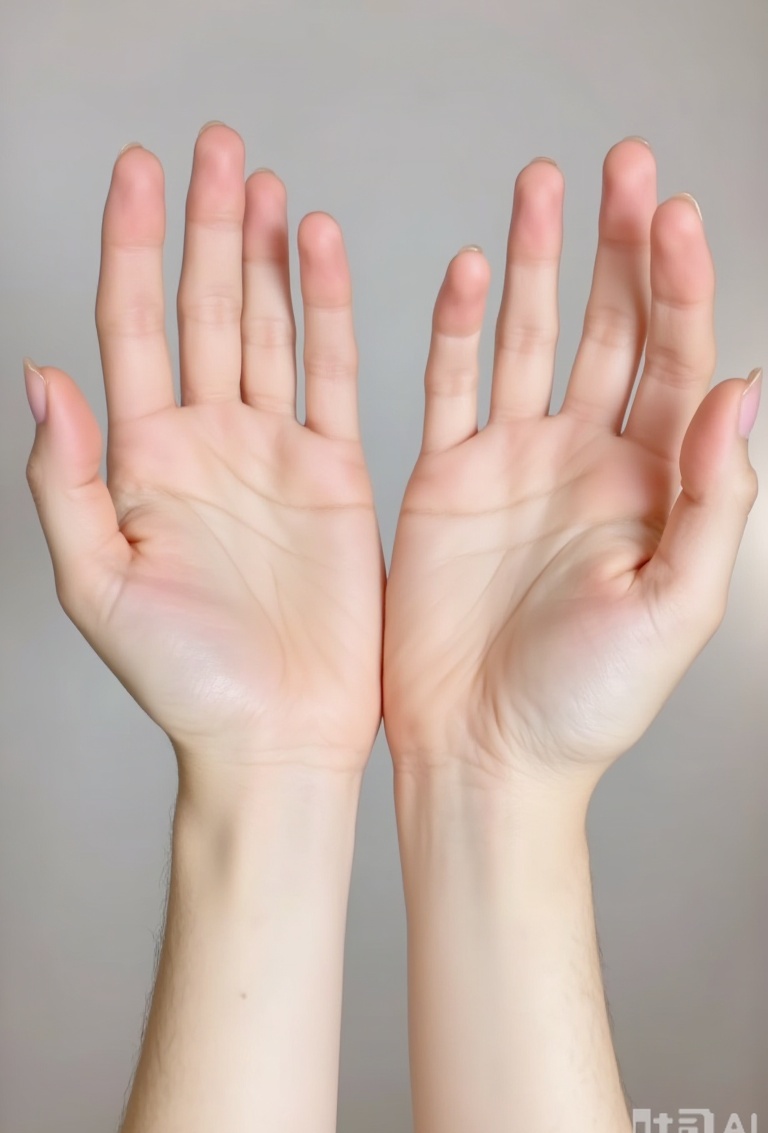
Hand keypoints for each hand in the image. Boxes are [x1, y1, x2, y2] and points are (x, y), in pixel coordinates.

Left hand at [25, 124, 383, 785]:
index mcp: (141, 460)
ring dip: (264, 255)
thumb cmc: (184, 679)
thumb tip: (42, 376)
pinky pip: (333, 376)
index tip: (135, 171)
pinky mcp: (334, 474)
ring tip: (262, 183)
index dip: (130, 246)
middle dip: (203, 226)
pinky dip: (329, 313)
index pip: (131, 327)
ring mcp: (271, 453)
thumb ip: (64, 478)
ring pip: (268, 329)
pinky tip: (320, 254)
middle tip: (213, 147)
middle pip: (202, 309)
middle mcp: (205, 443)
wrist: (275, 734)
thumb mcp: (97, 583)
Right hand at [383, 139, 759, 790]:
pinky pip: (453, 385)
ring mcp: (515, 462)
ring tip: (542, 184)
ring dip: (537, 262)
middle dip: (620, 245)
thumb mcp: (676, 607)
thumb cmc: (586, 703)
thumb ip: (712, 499)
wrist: (485, 754)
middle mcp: (589, 460)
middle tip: (621, 165)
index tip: (673, 212)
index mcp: (654, 487)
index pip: (679, 360)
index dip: (681, 284)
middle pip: (614, 328)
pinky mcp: (448, 478)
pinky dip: (455, 328)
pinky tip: (464, 271)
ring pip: (529, 337)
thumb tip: (742, 390)